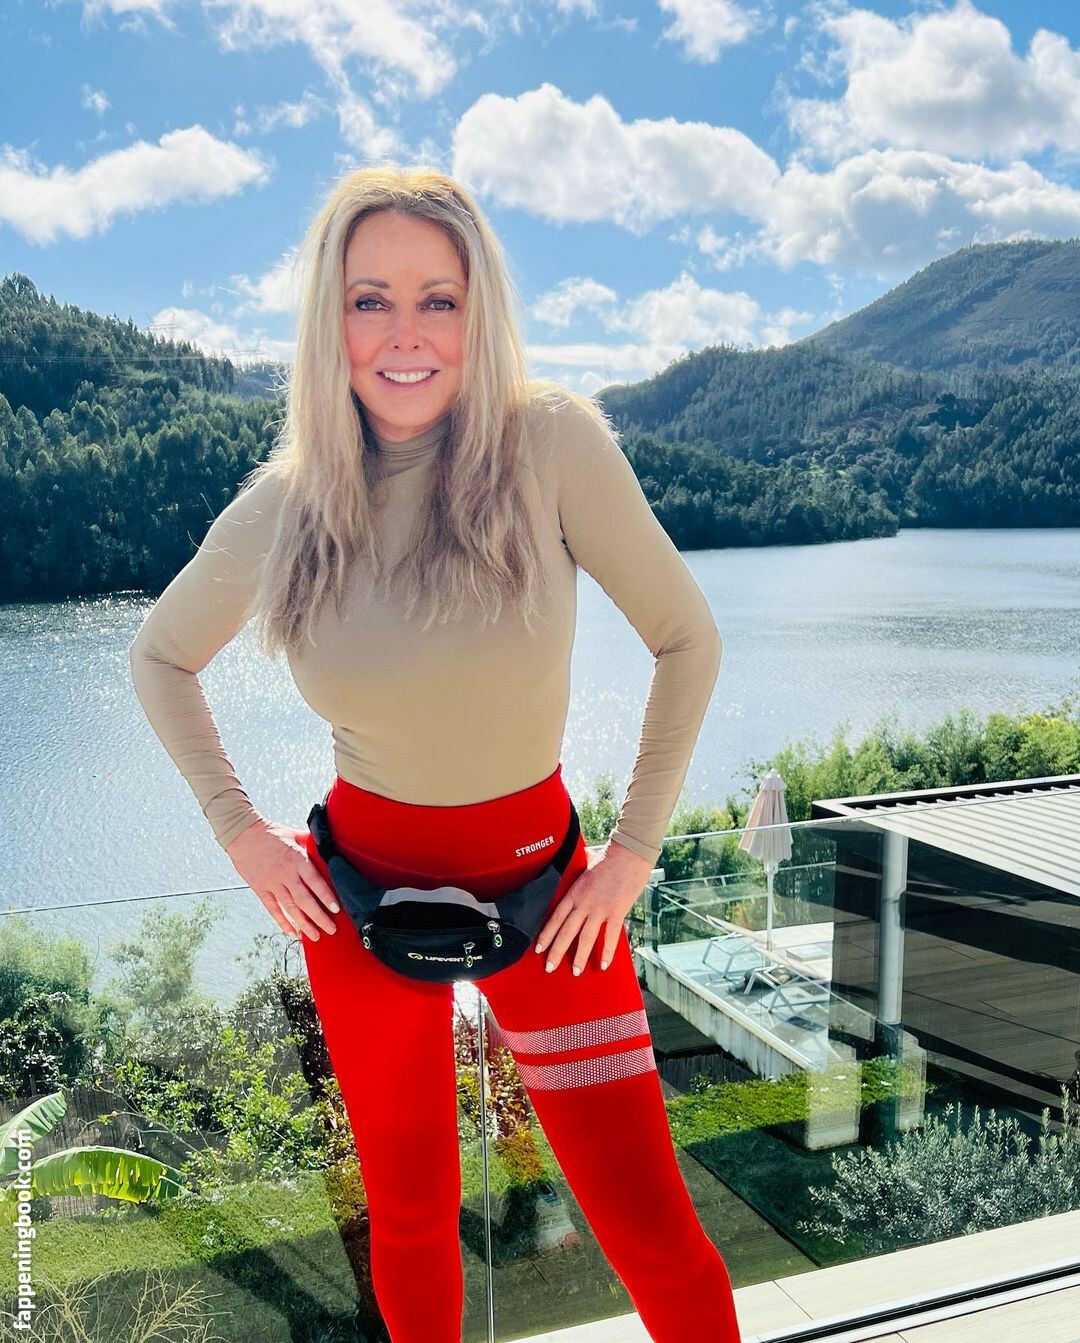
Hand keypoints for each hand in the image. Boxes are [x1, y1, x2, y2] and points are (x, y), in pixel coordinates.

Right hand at [226, 817, 339, 940]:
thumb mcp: (293, 834)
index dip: (326, 896)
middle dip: (319, 917)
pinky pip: (273, 909)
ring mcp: (272, 883)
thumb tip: (326, 845)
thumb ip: (309, 843)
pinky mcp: (260, 888)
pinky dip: (282, 922)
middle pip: (305, 900)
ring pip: (290, 908)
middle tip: (331, 929)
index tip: (336, 909)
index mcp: (296, 859)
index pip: (315, 881)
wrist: (241, 833)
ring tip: (315, 936)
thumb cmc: (269, 832)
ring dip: (304, 924)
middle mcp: (285, 874)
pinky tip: (292, 932)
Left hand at [534, 839, 654, 974]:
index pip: (555, 918)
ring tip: (574, 972)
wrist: (628, 853)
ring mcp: (600, 909)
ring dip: (579, 956)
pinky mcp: (616, 912)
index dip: (546, 935)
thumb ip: (577, 877)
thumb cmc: (608, 858)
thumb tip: (572, 873)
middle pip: (566, 931)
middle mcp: (584, 903)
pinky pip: (610, 936)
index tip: (538, 949)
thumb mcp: (584, 869)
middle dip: (556, 952)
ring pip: (585, 938)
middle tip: (549, 967)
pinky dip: (607, 952)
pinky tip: (603, 965)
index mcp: (574, 893)